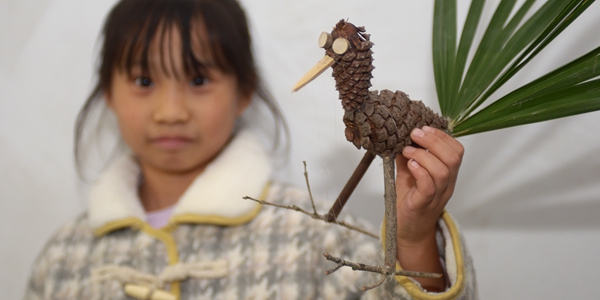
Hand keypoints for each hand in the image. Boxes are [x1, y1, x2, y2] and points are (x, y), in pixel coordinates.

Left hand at [395, 126, 463, 290]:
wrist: (409, 231)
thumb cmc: (411, 201)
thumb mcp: (409, 174)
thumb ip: (408, 156)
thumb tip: (399, 136)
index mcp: (447, 175)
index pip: (457, 151)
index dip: (442, 136)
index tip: (424, 128)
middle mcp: (447, 185)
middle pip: (453, 158)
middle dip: (433, 140)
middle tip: (414, 134)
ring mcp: (437, 195)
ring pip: (442, 171)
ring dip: (423, 155)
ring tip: (407, 151)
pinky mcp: (423, 204)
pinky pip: (429, 186)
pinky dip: (420, 172)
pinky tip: (409, 165)